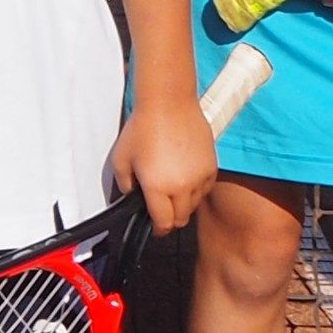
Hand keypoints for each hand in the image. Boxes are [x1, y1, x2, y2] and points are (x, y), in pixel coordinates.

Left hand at [109, 87, 219, 235]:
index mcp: (158, 188)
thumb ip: (124, 185)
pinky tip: (184, 176)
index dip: (158, 229)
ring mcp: (200, 178)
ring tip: (172, 188)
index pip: (164, 223)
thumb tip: (131, 197)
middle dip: (170, 218)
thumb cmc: (143, 127)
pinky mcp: (212, 167)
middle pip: (181, 219)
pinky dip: (196, 189)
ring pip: (194, 205)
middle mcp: (182, 187)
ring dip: (183, 204)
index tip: (155, 227)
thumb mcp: (121, 159)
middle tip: (161, 209)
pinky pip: (205, 189)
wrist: (168, 103)